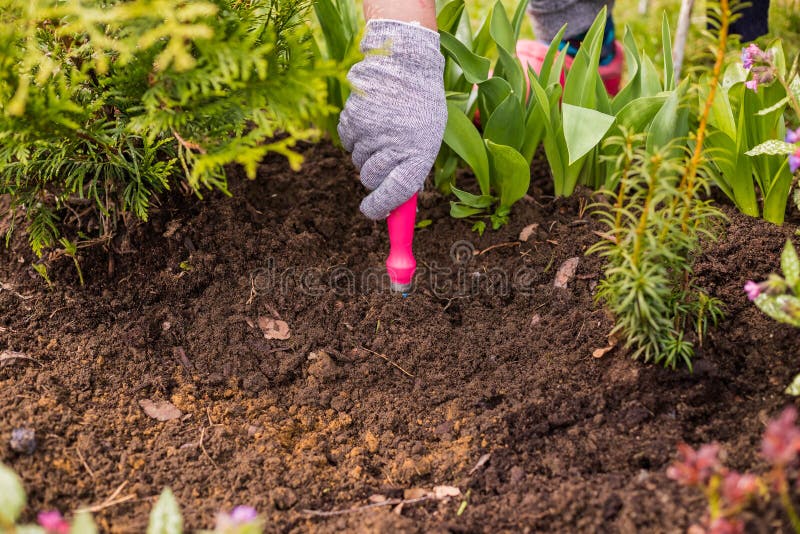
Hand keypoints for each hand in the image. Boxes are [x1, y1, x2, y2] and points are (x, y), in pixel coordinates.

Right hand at [338, 20, 446, 219]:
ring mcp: (371, 133)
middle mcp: (394, 145)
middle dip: (373, 175)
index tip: (370, 211)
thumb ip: (413, 168)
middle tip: (384, 157)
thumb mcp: (428, 137)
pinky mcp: (352, 120)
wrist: (404, 62)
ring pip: (357, 160)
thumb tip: (398, 199)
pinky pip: (347, 142)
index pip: (396, 192)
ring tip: (383, 127)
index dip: (380, 206)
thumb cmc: (420, 104)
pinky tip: (370, 118)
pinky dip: (356, 136)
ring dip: (366, 152)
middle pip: (370, 178)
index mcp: (419, 153)